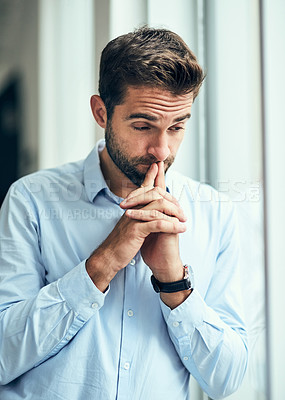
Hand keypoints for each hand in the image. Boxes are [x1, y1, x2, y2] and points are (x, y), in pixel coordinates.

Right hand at [86, 163, 185, 291]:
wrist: (109, 256)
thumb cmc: (121, 242)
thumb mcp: (130, 226)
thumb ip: (139, 216)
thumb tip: (148, 211)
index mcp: (132, 207)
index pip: (143, 188)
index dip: (151, 177)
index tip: (158, 166)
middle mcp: (132, 209)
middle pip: (155, 194)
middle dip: (172, 200)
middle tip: (183, 212)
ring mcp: (134, 218)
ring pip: (158, 207)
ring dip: (175, 213)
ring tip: (184, 220)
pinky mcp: (136, 230)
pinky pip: (158, 224)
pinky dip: (172, 225)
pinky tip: (181, 229)